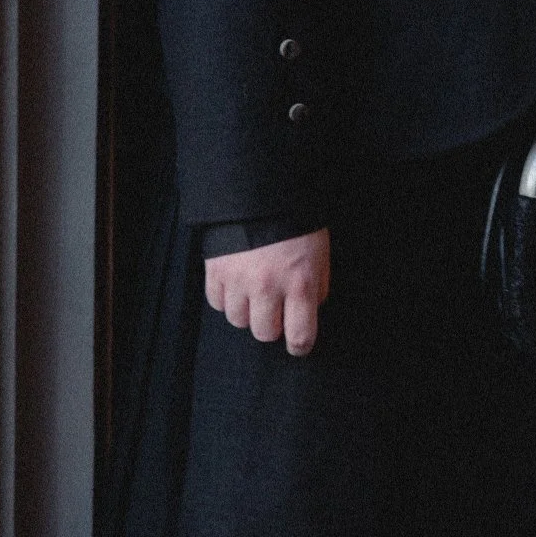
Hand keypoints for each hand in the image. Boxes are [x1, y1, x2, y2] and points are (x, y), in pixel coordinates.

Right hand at [205, 228, 331, 355]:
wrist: (260, 190)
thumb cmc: (296, 221)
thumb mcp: (320, 254)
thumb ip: (317, 286)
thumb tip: (309, 310)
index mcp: (299, 283)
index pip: (300, 337)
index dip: (300, 346)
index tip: (298, 344)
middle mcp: (267, 287)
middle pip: (265, 333)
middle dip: (272, 325)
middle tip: (276, 308)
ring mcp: (238, 280)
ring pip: (238, 320)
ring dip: (247, 311)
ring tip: (254, 291)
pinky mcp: (215, 271)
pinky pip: (217, 303)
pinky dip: (226, 297)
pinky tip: (236, 283)